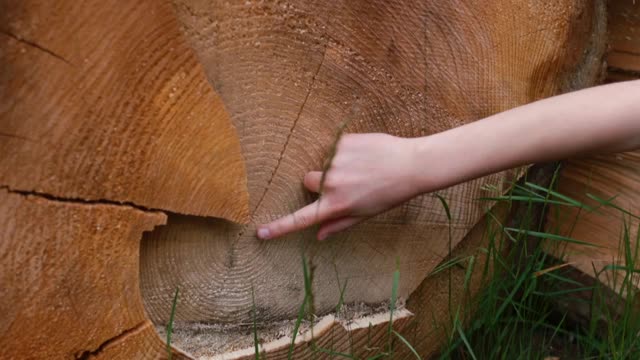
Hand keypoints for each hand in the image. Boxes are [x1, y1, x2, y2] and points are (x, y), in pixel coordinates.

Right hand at [257, 133, 423, 240]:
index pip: (300, 219)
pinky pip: (334, 148)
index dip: (279, 227)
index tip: (260, 232)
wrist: (410, 165)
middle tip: (346, 182)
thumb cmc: (389, 194)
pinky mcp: (340, 142)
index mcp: (336, 205)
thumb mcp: (365, 214)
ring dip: (335, 165)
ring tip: (362, 167)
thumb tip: (319, 236)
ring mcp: (334, 161)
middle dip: (319, 182)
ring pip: (322, 163)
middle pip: (308, 182)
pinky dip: (345, 151)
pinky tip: (364, 154)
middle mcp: (331, 184)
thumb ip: (338, 224)